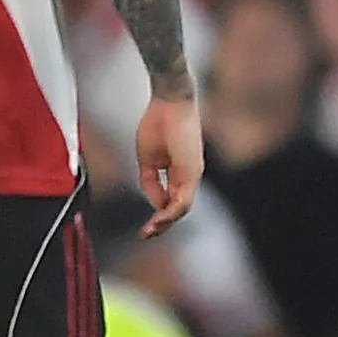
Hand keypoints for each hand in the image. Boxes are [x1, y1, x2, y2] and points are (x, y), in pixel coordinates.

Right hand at [134, 96, 204, 235]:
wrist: (168, 101)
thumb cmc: (158, 123)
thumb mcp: (147, 159)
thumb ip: (151, 181)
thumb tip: (155, 201)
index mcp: (180, 172)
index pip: (173, 201)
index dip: (158, 215)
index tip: (145, 226)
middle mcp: (190, 175)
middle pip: (180, 208)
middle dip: (162, 224)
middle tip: (146, 235)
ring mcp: (193, 172)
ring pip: (183, 206)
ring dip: (166, 221)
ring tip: (150, 230)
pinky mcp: (192, 169)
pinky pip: (184, 197)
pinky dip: (171, 210)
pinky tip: (159, 218)